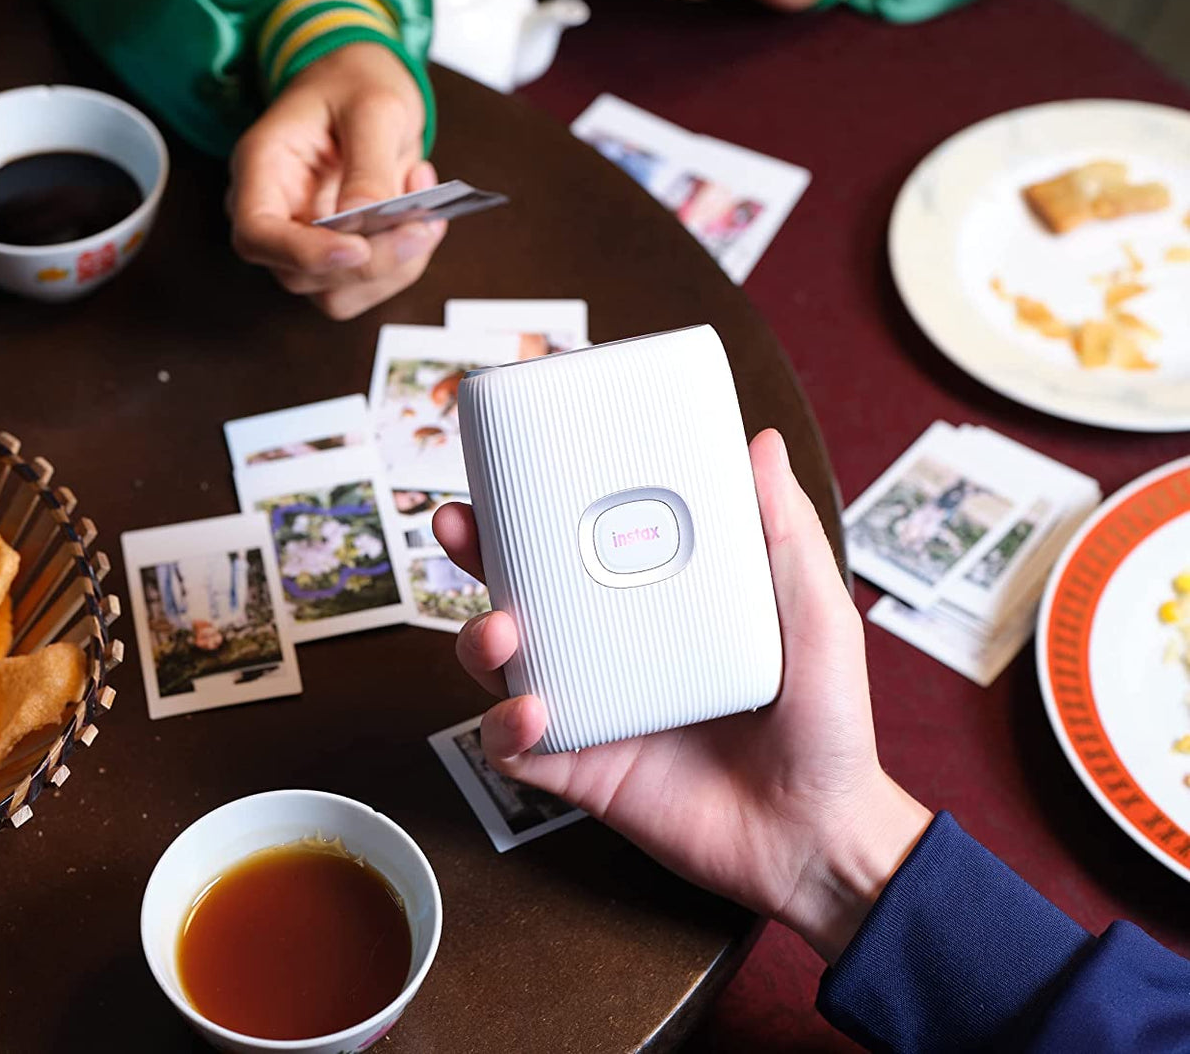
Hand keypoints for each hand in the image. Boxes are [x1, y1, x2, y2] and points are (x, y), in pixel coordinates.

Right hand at [228, 42, 445, 320]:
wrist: (364, 85)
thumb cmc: (356, 83)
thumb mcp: (373, 105)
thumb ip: (368, 162)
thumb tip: (364, 218)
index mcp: (261, 167)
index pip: (257, 234)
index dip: (303, 254)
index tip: (358, 248)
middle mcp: (274, 213)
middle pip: (303, 275)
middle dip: (372, 260)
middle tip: (421, 220)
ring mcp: (302, 241)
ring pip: (338, 293)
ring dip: (394, 266)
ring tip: (424, 205)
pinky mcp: (336, 256)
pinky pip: (367, 285)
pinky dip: (405, 262)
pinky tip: (420, 216)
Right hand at [432, 429, 930, 961]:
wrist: (820, 838)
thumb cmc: (827, 727)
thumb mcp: (815, 615)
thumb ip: (786, 534)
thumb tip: (762, 447)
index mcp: (660, 605)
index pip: (584, 541)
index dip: (539, 504)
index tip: (515, 464)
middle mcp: (616, 651)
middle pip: (524, 591)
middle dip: (478, 554)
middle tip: (459, 524)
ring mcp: (594, 708)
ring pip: (503, 664)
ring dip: (479, 640)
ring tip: (498, 630)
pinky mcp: (581, 769)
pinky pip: (516, 747)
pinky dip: (506, 726)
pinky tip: (531, 709)